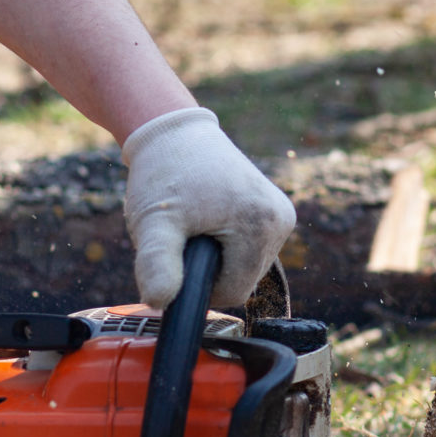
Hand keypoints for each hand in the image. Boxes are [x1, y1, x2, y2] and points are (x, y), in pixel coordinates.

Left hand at [122, 107, 294, 307]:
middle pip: (243, 280)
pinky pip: (251, 249)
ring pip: (247, 266)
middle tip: (185, 230)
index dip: (199, 283)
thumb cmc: (164, 174)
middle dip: (209, 267)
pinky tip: (210, 217)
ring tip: (196, 220)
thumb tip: (160, 303)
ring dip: (217, 256)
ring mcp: (282, 214)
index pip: (234, 292)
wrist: (176, 133)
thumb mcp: (153, 222)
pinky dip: (228, 243)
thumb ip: (156, 264)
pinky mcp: (277, 210)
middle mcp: (281, 219)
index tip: (178, 251)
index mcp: (261, 224)